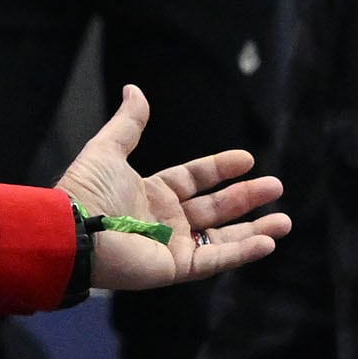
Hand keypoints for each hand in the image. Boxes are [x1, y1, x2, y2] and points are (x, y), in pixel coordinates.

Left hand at [54, 85, 290, 291]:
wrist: (73, 230)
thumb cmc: (86, 190)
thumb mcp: (109, 148)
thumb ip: (129, 123)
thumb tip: (135, 90)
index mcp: (152, 193)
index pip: (195, 179)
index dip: (220, 168)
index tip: (247, 159)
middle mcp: (165, 221)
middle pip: (215, 209)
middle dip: (247, 198)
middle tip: (277, 186)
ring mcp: (172, 246)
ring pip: (222, 238)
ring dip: (255, 230)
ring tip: (285, 221)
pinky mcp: (175, 268)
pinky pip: (215, 261)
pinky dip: (242, 252)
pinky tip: (268, 242)